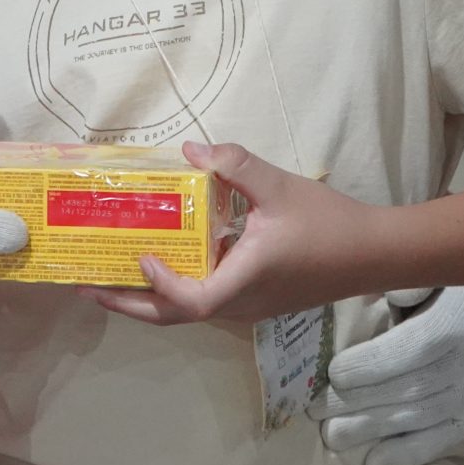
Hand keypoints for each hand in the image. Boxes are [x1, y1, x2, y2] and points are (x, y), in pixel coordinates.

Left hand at [80, 141, 385, 325]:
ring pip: (190, 311)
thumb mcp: (280, 186)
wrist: (375, 253)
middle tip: (88, 287)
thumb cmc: (329, 223)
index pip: (189, 300)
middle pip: (175, 317)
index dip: (158, 285)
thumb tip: (191, 148)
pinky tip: (169, 260)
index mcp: (244, 281)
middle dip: (129, 304)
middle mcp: (241, 304)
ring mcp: (249, 307)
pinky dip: (178, 288)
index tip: (139, 257)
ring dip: (150, 297)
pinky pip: (207, 300)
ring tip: (114, 275)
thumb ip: (235, 164)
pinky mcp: (257, 300)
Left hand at [312, 286, 463, 464]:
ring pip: (422, 418)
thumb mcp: (433, 270)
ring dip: (374, 430)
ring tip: (333, 437)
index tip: (334, 373)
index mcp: (462, 320)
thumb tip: (394, 292)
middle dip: (360, 401)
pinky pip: (443, 440)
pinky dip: (408, 455)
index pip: (415, 348)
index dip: (374, 364)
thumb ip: (412, 280)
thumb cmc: (447, 285)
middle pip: (413, 388)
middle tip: (316, 411)